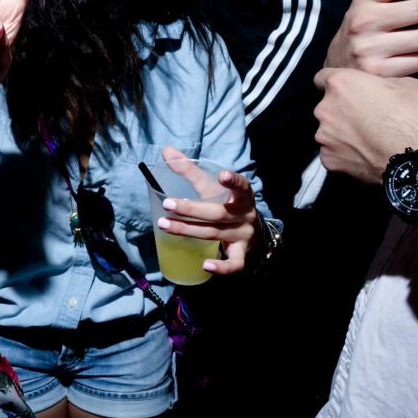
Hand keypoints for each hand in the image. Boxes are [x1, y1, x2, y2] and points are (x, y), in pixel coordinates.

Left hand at [155, 147, 259, 275]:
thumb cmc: (226, 204)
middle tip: (168, 204)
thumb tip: (165, 150)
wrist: (252, 232)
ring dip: (188, 230)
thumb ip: (189, 170)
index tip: (222, 175)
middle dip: (191, 209)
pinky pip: (234, 264)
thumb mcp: (212, 187)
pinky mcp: (241, 254)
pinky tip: (205, 266)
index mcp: (242, 196)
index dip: (234, 181)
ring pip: (214, 234)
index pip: (241, 186)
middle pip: (218, 213)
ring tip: (165, 225)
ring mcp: (243, 236)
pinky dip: (221, 267)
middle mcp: (244, 215)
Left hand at [313, 68, 417, 183]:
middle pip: (327, 107)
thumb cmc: (417, 117)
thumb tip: (376, 89)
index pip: (323, 77)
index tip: (348, 91)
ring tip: (368, 142)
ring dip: (342, 134)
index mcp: (341, 85)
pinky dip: (345, 155)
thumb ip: (380, 84)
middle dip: (342, 111)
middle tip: (366, 120)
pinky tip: (365, 157)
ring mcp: (324, 137)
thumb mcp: (407, 84)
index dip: (337, 84)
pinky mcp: (329, 161)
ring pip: (329, 132)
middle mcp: (325, 109)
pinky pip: (333, 153)